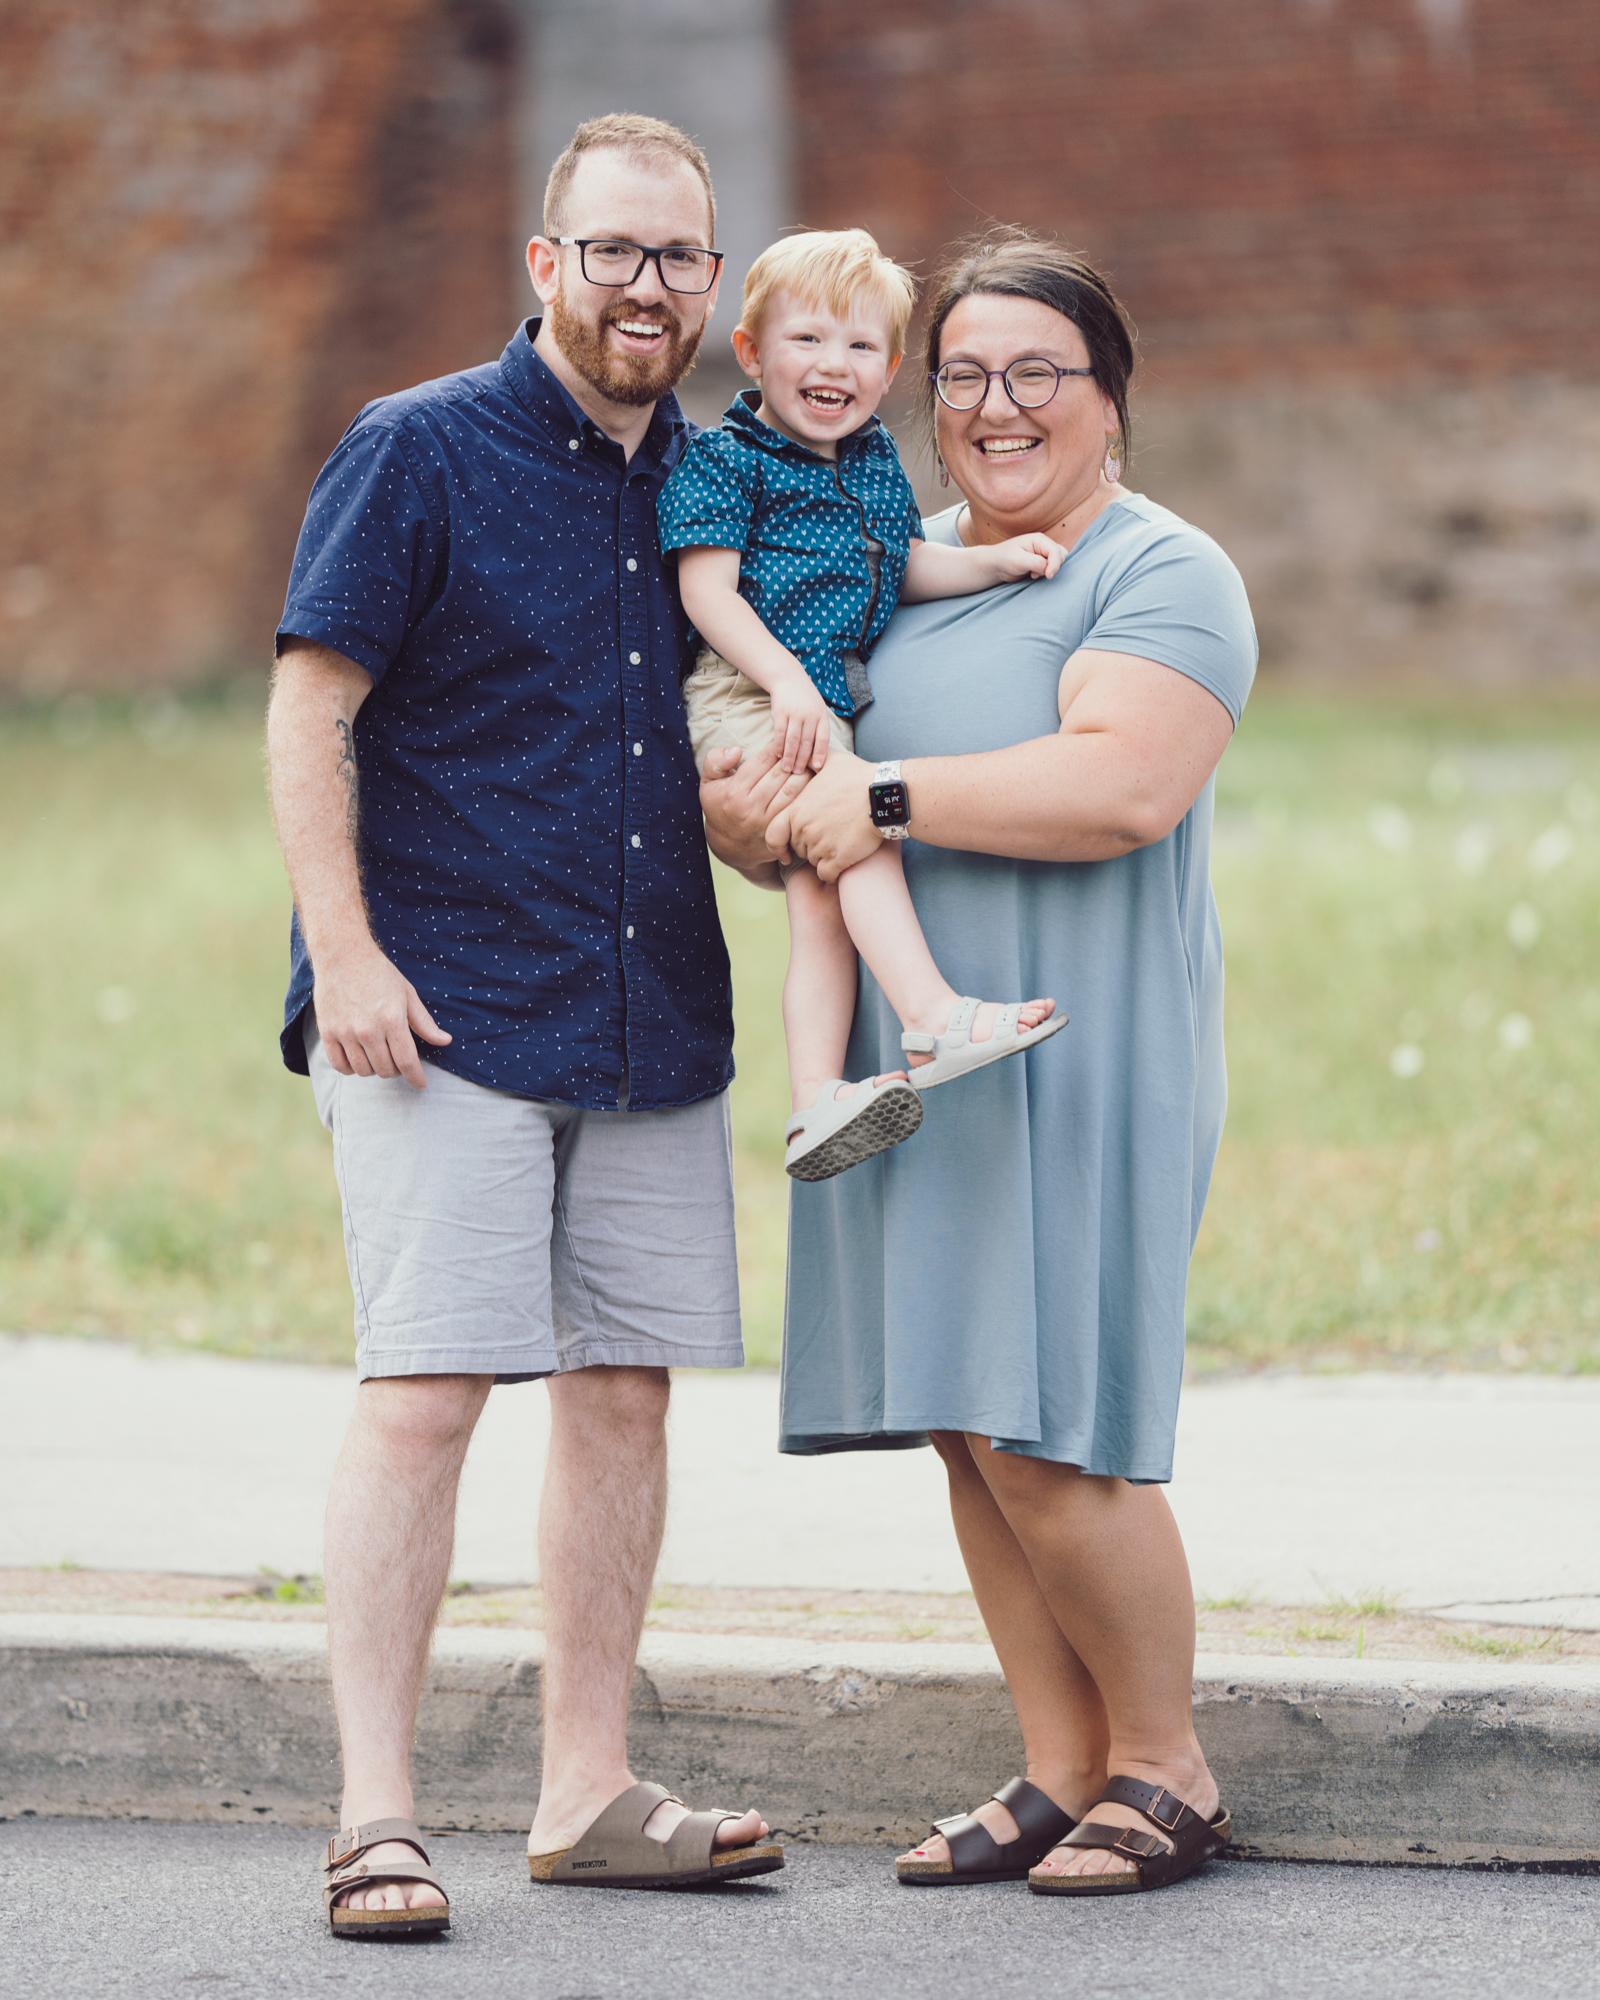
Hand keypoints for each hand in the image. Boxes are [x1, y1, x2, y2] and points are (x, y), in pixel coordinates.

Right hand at [313, 943, 451, 1090]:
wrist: (342, 955)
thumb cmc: (379, 973)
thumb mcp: (408, 994)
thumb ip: (424, 1022)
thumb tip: (445, 1041)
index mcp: (392, 1021)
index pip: (408, 1062)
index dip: (416, 1079)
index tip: (420, 1085)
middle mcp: (369, 1030)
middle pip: (386, 1070)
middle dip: (396, 1071)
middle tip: (398, 1060)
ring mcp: (345, 1032)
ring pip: (363, 1071)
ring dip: (374, 1069)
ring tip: (378, 1055)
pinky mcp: (327, 1032)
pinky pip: (339, 1066)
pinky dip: (350, 1068)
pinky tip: (358, 1057)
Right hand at [700, 740, 812, 878]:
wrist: (729, 846)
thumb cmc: (721, 806)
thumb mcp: (708, 783)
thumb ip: (715, 761)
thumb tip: (736, 750)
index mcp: (735, 791)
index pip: (762, 760)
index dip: (777, 747)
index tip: (783, 742)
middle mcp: (751, 807)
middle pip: (780, 773)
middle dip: (793, 757)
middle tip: (801, 749)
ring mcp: (767, 821)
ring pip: (792, 789)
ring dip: (804, 773)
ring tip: (808, 763)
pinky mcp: (779, 830)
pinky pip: (796, 806)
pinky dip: (806, 792)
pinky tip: (812, 783)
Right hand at [768, 672, 834, 774]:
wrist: (789, 678)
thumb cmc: (805, 699)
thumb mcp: (817, 709)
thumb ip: (818, 728)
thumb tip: (818, 754)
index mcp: (821, 716)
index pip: (823, 739)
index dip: (820, 754)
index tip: (817, 767)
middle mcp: (810, 715)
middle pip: (807, 742)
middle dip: (802, 760)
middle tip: (797, 773)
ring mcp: (795, 713)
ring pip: (793, 740)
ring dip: (789, 757)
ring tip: (786, 769)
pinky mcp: (780, 712)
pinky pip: (780, 733)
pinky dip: (779, 746)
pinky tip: (778, 754)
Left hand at [783, 748, 879, 883]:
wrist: (882, 796)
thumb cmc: (858, 776)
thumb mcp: (831, 760)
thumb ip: (812, 759)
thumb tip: (805, 753)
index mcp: (796, 810)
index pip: (773, 836)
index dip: (778, 845)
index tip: (785, 852)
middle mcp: (804, 830)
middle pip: (798, 849)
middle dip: (809, 846)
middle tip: (829, 834)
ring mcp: (820, 846)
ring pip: (813, 862)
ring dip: (824, 857)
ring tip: (841, 841)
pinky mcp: (837, 860)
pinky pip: (827, 874)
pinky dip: (833, 872)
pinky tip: (844, 860)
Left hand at [991, 531, 1064, 582]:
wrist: (996, 566)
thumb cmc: (1004, 558)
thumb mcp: (1018, 560)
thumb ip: (1036, 562)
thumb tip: (1049, 568)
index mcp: (1039, 540)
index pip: (1055, 551)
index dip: (1055, 564)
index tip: (1048, 576)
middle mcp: (1044, 545)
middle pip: (1061, 555)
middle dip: (1054, 567)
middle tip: (1036, 574)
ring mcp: (1044, 554)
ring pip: (1059, 562)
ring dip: (1051, 570)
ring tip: (1034, 574)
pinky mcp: (1042, 564)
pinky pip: (1053, 568)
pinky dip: (1047, 574)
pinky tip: (1033, 576)